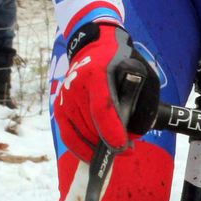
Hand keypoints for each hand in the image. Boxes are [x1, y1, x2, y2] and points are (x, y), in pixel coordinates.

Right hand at [53, 23, 159, 162]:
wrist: (95, 46)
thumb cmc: (122, 61)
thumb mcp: (140, 72)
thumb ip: (142, 100)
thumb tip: (132, 134)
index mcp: (97, 74)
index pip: (102, 108)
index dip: (112, 131)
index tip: (123, 146)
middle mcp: (76, 86)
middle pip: (91, 126)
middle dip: (109, 143)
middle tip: (127, 149)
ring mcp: (65, 98)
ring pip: (81, 135)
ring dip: (98, 146)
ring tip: (115, 148)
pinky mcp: (59, 107)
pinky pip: (68, 137)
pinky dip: (82, 149)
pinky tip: (94, 154)